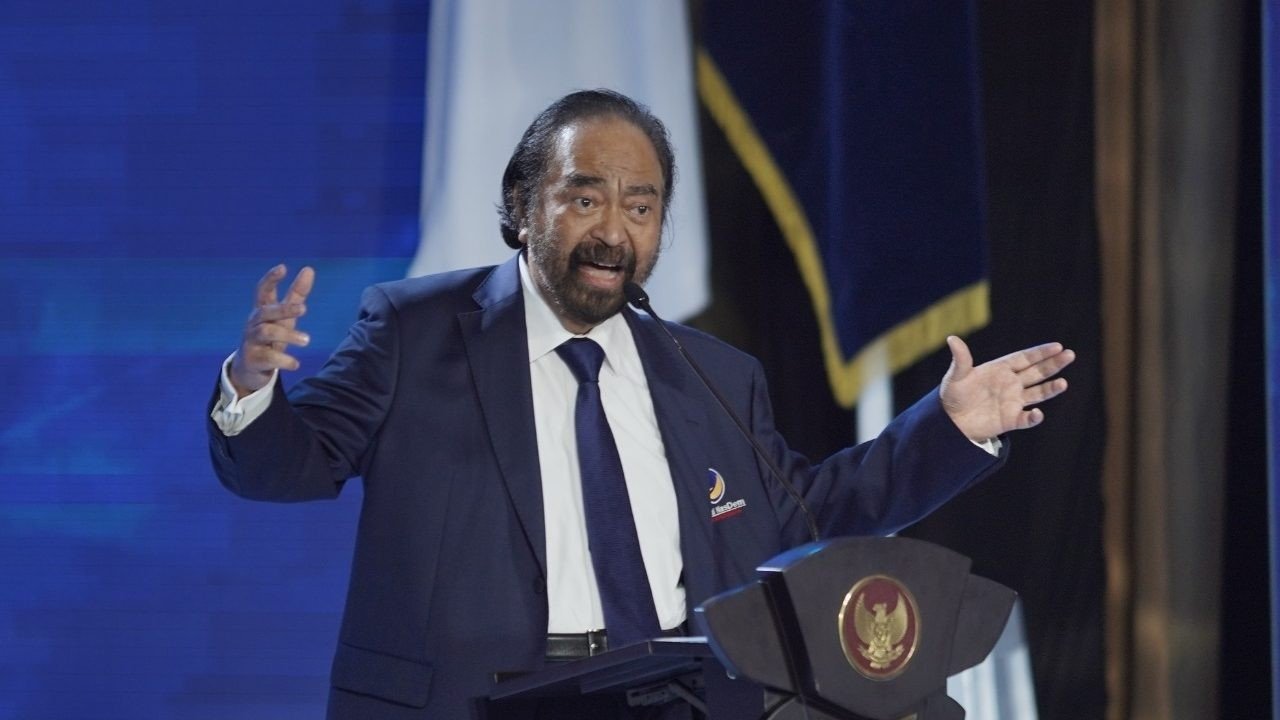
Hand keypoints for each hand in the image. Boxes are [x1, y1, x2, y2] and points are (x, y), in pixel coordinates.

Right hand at [229, 264, 314, 396]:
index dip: (271, 279)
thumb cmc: (271, 336)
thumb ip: (296, 295)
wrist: (250, 368)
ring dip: (288, 335)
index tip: (283, 267)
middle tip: (305, 309)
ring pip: (266, 332)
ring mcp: (251, 341)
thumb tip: (309, 269)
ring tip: (307, 340)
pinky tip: (296, 364)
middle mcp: (254, 323)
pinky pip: (268, 358)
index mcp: (262, 310)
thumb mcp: (284, 316)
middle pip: (265, 311)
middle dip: (284, 309)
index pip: (263, 291)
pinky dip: (284, 360)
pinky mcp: (253, 359)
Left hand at [939, 335, 1074, 441]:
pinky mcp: (1010, 420)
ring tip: (1063, 383)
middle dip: (1053, 364)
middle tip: (1070, 355)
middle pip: (1036, 372)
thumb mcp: (956, 376)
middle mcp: (1011, 384)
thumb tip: (952, 339)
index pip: (1024, 358)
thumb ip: (960, 359)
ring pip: (1038, 393)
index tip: (1057, 346)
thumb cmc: (953, 395)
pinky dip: (1033, 417)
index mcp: (1000, 369)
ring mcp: (1013, 402)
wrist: (951, 421)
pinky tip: (1038, 413)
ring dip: (1050, 388)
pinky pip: (1026, 418)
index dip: (1040, 353)